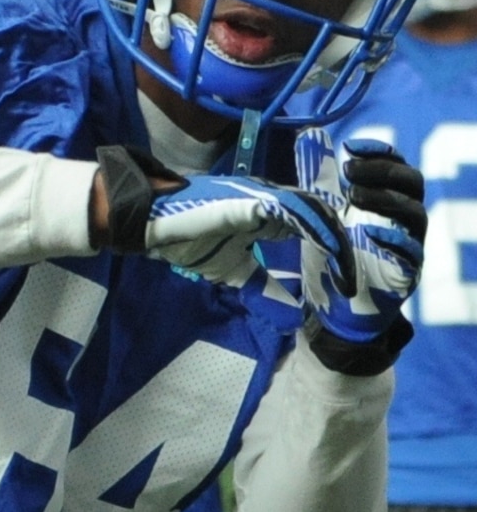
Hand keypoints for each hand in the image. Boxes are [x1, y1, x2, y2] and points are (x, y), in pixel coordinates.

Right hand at [95, 144, 354, 290]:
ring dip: (339, 242)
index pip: (314, 227)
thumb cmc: (185, 240)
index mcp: (268, 215)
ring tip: (351, 272)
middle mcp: (273, 201)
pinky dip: (320, 232)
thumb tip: (289, 315)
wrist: (152, 223)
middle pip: (325, 217)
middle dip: (346, 247)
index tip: (345, 281)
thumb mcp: (232, 271)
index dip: (333, 251)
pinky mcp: (259, 199)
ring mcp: (267, 197)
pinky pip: (301, 212)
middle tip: (359, 278)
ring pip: (319, 212)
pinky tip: (334, 254)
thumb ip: (261, 286)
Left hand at [294, 129, 424, 370]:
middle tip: (349, 172)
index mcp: (386, 201)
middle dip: (384, 172)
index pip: (396, 168)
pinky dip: (394, 241)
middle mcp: (402, 220)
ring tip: (354, 196)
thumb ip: (319, 177)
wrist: (336, 307)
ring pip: (415, 215)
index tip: (352, 146)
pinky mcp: (405, 275)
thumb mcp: (322, 213)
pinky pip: (412, 255)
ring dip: (386, 200)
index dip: (380, 153)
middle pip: (413, 185)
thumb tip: (310, 136)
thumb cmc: (335, 255)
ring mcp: (408, 247)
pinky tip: (370, 231)